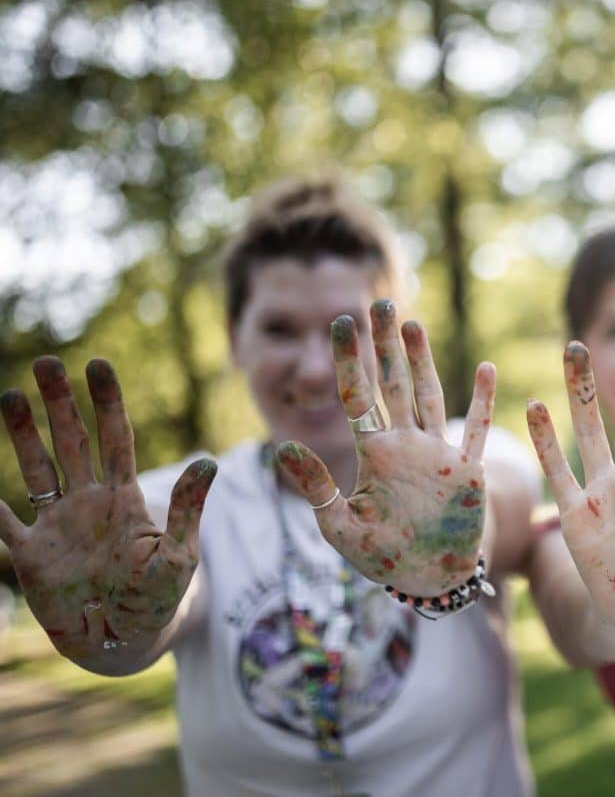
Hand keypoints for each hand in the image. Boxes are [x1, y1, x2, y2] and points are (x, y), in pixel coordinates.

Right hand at [0, 358, 215, 659]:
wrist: (124, 639)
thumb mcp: (179, 555)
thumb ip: (188, 510)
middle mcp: (88, 502)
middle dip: (59, 402)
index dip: (107, 402)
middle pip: (71, 441)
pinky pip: (4, 524)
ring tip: (10, 395)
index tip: (99, 365)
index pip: (116, 439)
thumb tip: (209, 462)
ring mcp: (57, 525)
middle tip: (47, 361)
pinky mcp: (32, 555)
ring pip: (36, 468)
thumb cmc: (158, 597)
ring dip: (22, 433)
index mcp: (124, 498)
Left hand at [276, 299, 493, 595]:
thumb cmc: (384, 556)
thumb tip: (284, 447)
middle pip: (393, 383)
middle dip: (386, 344)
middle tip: (379, 302)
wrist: (429, 579)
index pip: (357, 397)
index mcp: (375, 454)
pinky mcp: (467, 471)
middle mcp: (406, 445)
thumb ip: (315, 487)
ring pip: (428, 395)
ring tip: (412, 323)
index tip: (341, 322)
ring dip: (422, 360)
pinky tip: (486, 369)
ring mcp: (438, 453)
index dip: (349, 360)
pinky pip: (475, 431)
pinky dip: (482, 402)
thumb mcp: (340, 527)